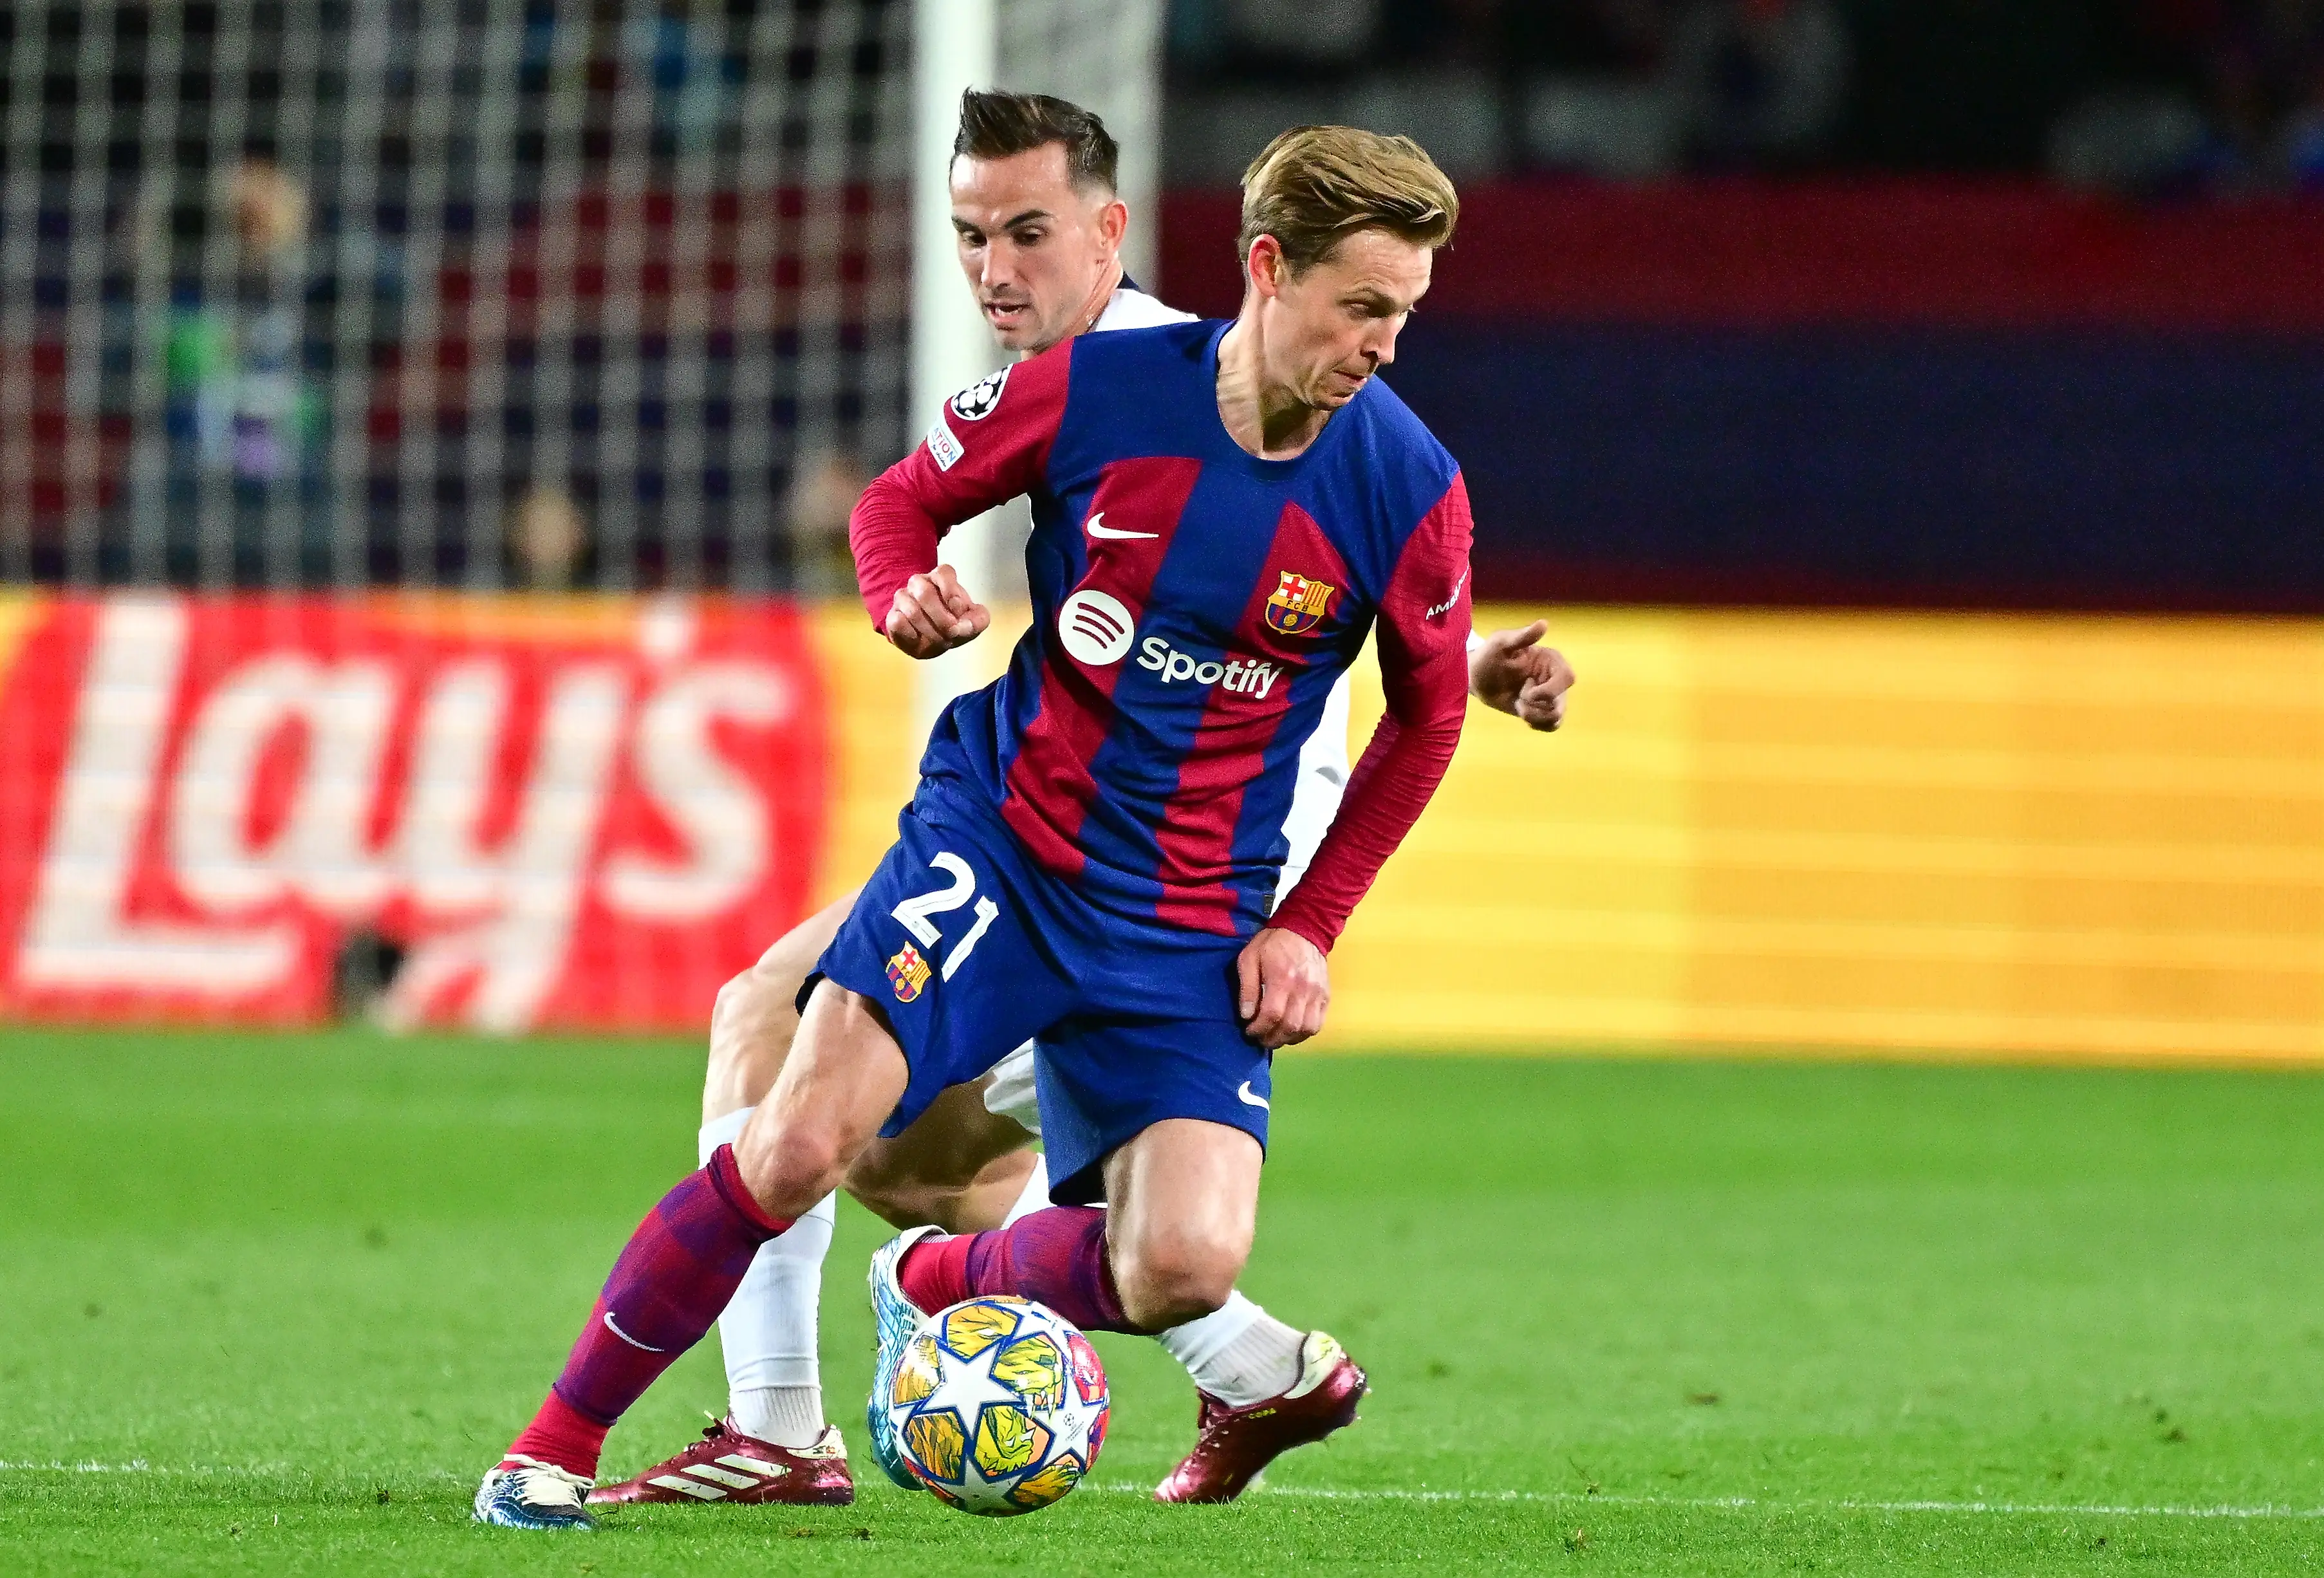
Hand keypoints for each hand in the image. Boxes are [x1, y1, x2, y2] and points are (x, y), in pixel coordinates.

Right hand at [883, 564, 990, 658]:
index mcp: (941, 578)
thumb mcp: (974, 623)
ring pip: (912, 610)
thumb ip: (977, 621)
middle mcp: (919, 583)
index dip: (951, 590)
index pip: (943, 572)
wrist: (933, 640)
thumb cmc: (955, 624)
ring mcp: (903, 597)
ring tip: (941, 640)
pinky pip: (897, 622)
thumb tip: (963, 626)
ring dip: (930, 630)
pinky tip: (920, 639)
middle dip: (941, 618)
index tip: (958, 609)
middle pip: (924, 592)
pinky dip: (912, 635)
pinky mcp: (892, 615)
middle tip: (951, 632)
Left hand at [1235, 926, 1329, 1048]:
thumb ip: (1247, 987)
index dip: (1258, 1028)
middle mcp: (1303, 989)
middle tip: (1259, 1038)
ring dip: (1288, 1039)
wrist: (1304, 928)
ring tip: (1275, 1036)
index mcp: (1282, 978)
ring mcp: (1318, 994)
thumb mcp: (1249, 958)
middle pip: (1290, 1026)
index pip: (1272, 1015)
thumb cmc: (1272, 943)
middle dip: (1271, 1038)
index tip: (1249, 1030)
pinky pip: (1318, 1024)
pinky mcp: (1326, 996)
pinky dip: (1304, 1033)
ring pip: (1306, 1029)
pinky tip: (1291, 1030)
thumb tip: (1246, 1015)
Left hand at [1469, 620, 1574, 731]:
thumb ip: (1522, 636)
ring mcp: (1550, 697)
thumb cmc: (1488, 655)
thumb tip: (1543, 623)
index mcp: (1551, 661)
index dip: (1550, 690)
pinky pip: (1550, 726)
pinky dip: (1536, 724)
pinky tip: (1521, 712)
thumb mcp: (1501, 643)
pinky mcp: (1541, 711)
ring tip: (1518, 705)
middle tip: (1519, 699)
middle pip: (1561, 704)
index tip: (1528, 692)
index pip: (1567, 678)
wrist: (1477, 677)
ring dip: (1533, 716)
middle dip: (1537, 707)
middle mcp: (1554, 679)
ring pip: (1556, 718)